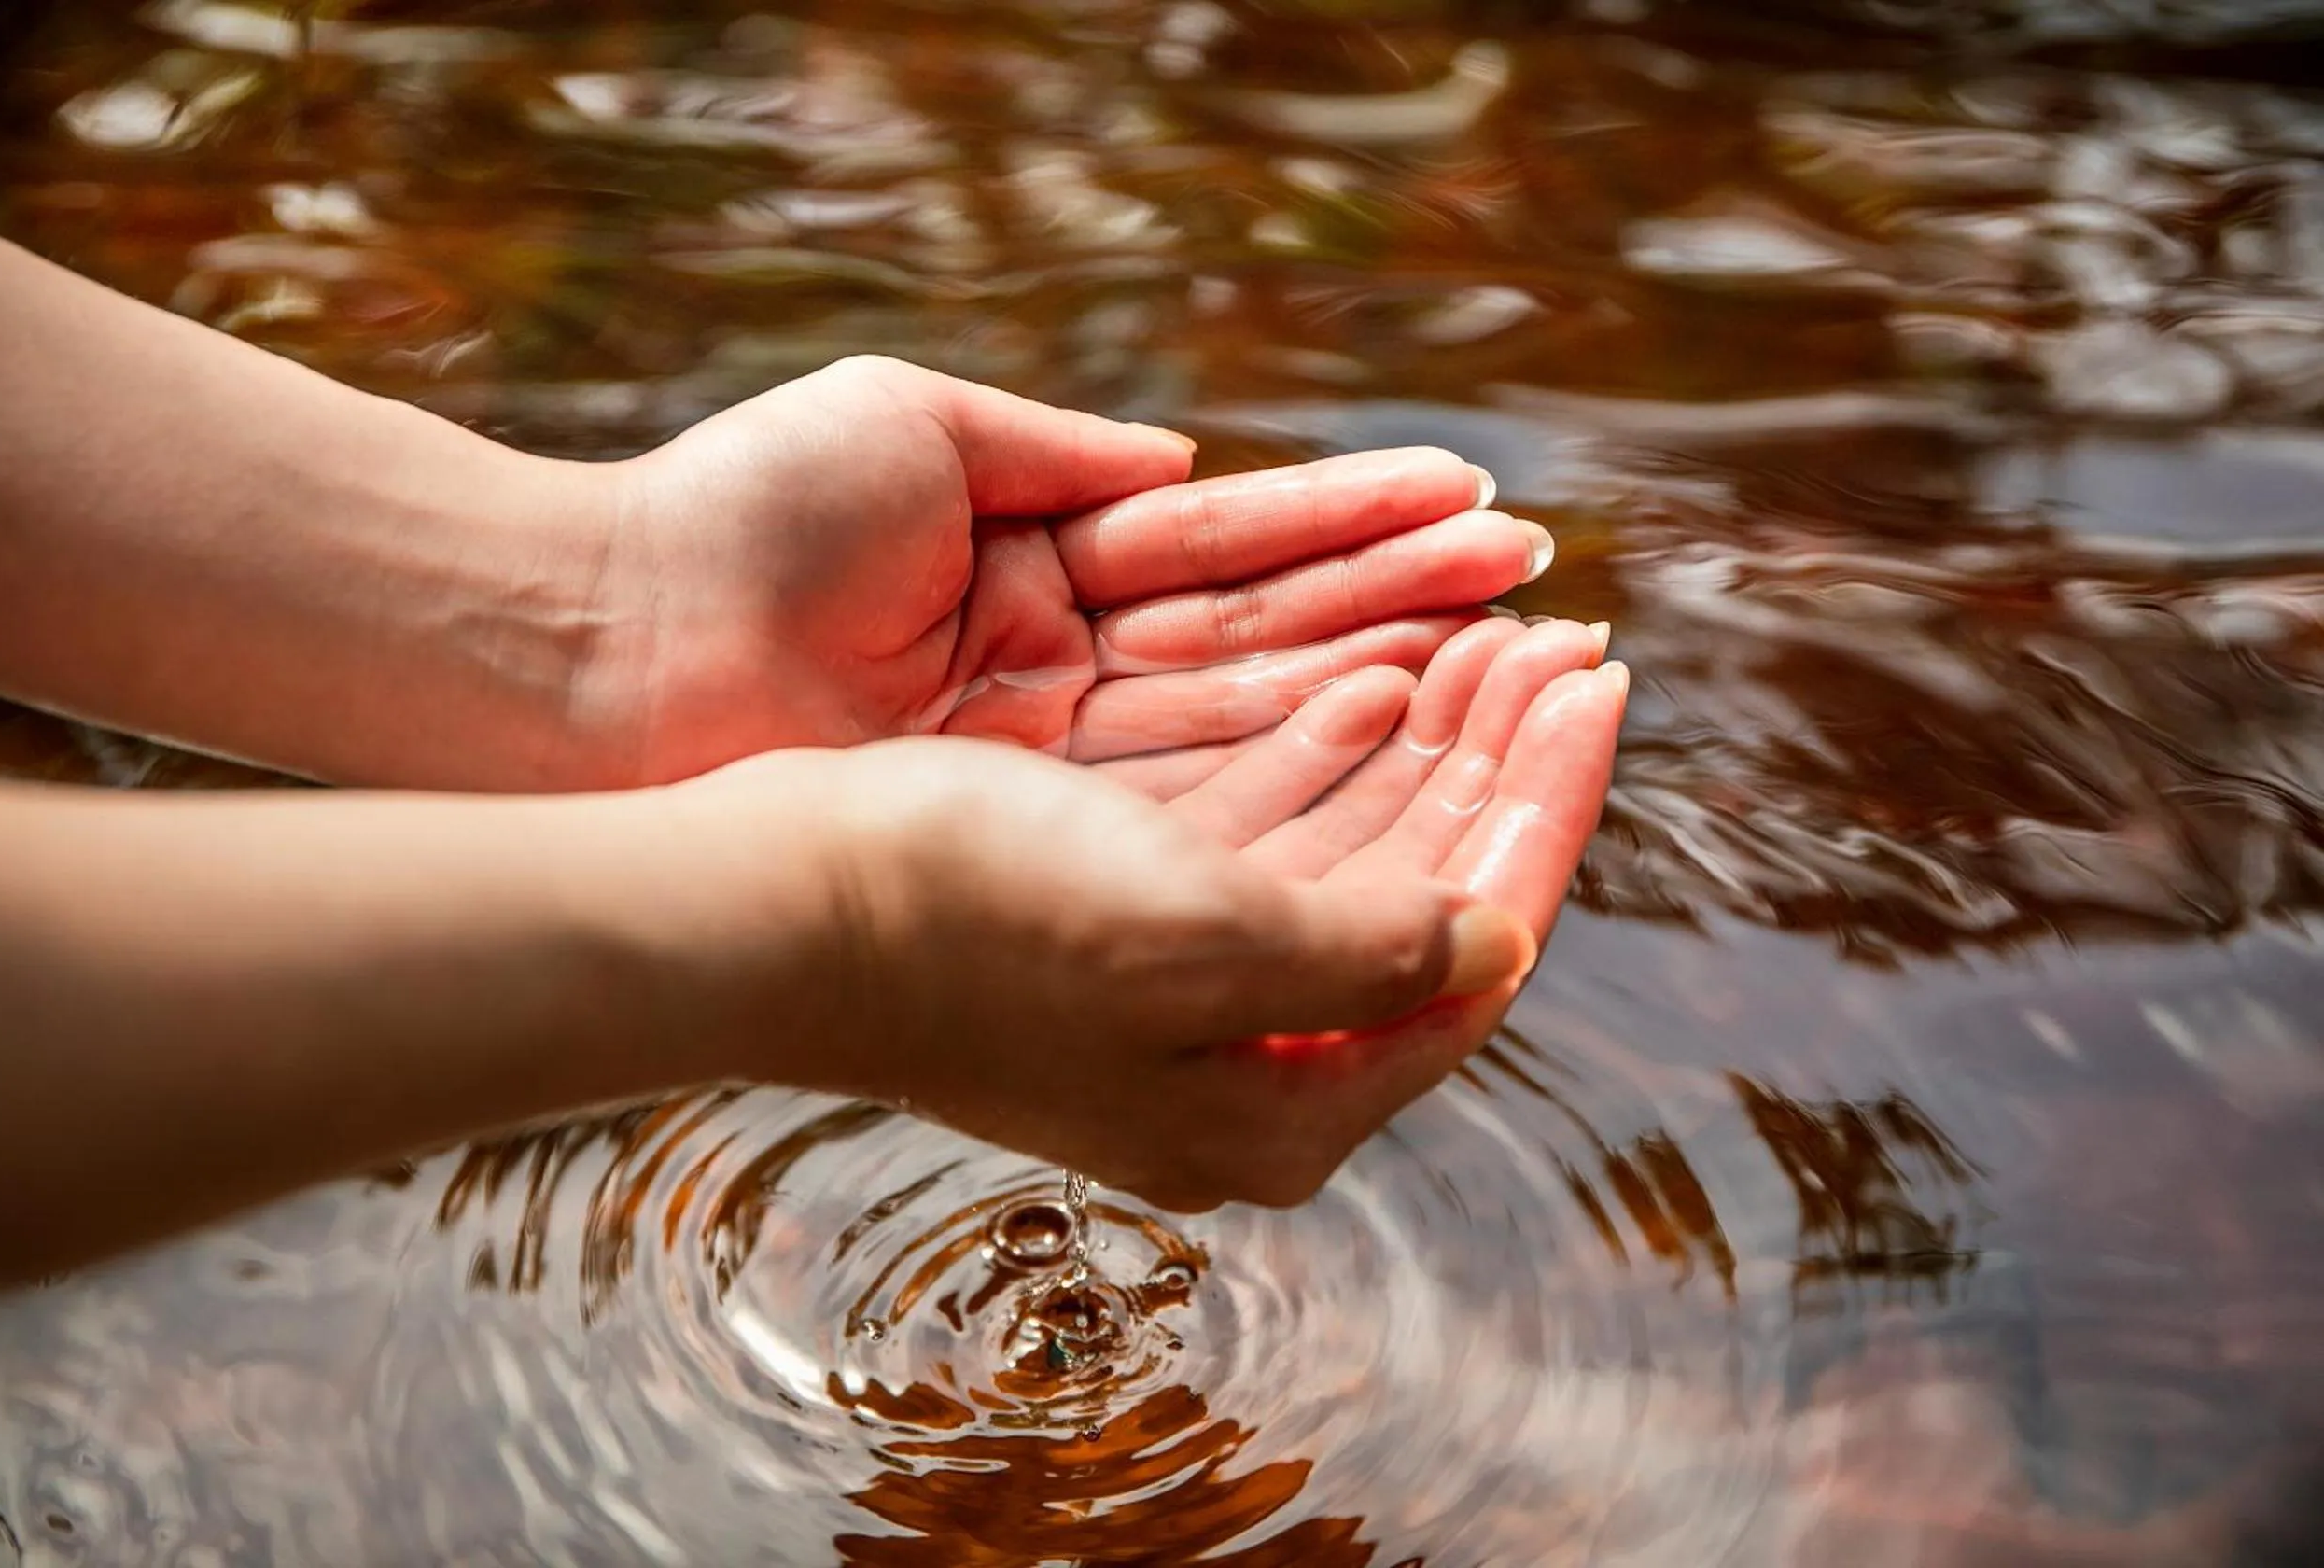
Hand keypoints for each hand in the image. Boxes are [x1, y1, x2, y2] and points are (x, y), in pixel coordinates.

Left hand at [572, 356, 1550, 782]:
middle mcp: (1063, 667)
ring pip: (1254, 716)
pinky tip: (1400, 731)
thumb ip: (1061, 450)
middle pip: (1270, 634)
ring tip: (1515, 663)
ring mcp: (1052, 756)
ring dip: (1388, 686)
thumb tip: (1185, 457)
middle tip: (1548, 597)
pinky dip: (1293, 762)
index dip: (1359, 523)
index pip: (1234, 540)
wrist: (596, 656)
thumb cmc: (735, 521)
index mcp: (1038, 558)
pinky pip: (1188, 788)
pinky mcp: (1025, 828)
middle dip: (1412, 611)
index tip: (1478, 506)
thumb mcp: (913, 431)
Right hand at [618, 616, 1621, 1211]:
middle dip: (1498, 764)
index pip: (1474, 945)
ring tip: (1492, 636)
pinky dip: (1325, 758)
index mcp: (1280, 1105)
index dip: (1548, 809)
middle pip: (1424, 898)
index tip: (1603, 686)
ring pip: (1351, 855)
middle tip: (1565, 641)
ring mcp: (1175, 999)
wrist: (772, 904)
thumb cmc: (975, 922)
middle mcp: (1241, 1067)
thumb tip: (1502, 942)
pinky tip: (1374, 682)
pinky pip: (1264, 835)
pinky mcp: (1117, 928)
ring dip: (1425, 748)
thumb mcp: (1198, 944)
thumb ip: (1369, 954)